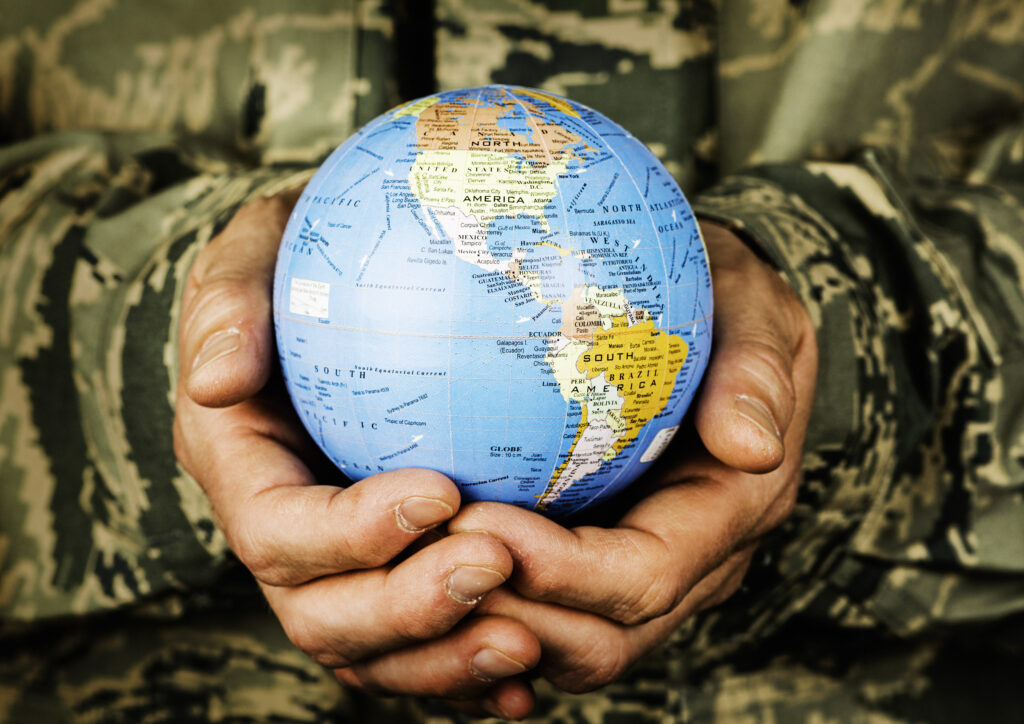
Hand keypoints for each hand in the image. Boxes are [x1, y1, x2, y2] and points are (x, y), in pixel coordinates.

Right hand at [172, 191, 539, 718]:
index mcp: (242, 469)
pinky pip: (421, 650)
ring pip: (374, 652)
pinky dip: (467, 672)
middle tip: (497, 565)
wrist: (344, 296)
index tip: (440, 492)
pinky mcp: (389, 578)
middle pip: (324, 614)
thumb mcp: (257, 250)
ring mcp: (337, 569)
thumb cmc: (302, 262)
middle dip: (408, 607)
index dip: (352, 532)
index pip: (280, 529)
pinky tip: (530, 677)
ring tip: (527, 642)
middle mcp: (284, 536)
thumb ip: (228, 304)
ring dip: (447, 659)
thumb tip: (214, 382)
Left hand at [446, 221, 817, 692]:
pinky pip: (543, 609)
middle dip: (506, 612)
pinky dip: (486, 603)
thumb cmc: (726, 304)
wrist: (716, 322)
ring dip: (486, 619)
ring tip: (410, 563)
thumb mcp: (755, 313)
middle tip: (418, 556)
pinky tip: (422, 563)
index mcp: (731, 512)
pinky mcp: (600, 559)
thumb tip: (751, 446)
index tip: (473, 519)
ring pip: (565, 639)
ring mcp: (643, 569)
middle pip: (598, 635)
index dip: (557, 571)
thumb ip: (755, 372)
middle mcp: (692, 563)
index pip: (643, 577)